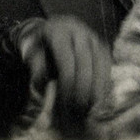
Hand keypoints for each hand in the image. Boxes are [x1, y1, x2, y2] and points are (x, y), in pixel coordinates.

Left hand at [15, 15, 110, 138]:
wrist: (54, 28)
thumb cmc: (41, 47)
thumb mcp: (32, 55)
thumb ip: (37, 69)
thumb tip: (44, 86)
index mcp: (59, 32)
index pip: (67, 61)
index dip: (68, 85)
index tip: (65, 104)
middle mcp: (79, 32)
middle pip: (85, 64)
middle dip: (83, 90)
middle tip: (78, 111)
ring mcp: (93, 37)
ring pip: (100, 65)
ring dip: (97, 89)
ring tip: (89, 109)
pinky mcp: (103, 46)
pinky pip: (107, 66)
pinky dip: (104, 84)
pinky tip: (98, 100)